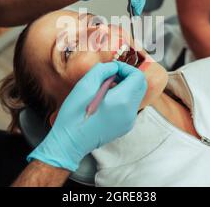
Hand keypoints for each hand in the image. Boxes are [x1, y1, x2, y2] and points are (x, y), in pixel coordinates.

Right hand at [27, 61, 146, 170]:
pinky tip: (105, 101)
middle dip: (127, 76)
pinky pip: (129, 107)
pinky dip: (121, 98)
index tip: (113, 68)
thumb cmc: (74, 115)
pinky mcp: (124, 127)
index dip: (126, 68)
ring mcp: (128, 121)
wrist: (69, 142)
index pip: (138, 76)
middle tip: (110, 76)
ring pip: (135, 96)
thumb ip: (103, 70)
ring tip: (104, 89)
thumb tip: (114, 68)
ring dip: (124, 87)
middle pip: (140, 86)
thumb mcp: (85, 85)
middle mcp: (129, 112)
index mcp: (122, 100)